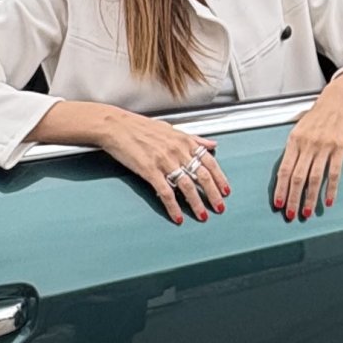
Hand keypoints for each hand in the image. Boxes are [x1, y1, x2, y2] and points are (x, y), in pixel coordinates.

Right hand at [98, 112, 229, 224]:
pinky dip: (173, 206)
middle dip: (213, 194)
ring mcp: (164, 161)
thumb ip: (194, 139)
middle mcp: (178, 150)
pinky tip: (177, 216)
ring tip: (202, 216)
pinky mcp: (149, 170)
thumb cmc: (141, 127)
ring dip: (196, 203)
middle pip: (202, 176)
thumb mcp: (172, 129)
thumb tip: (212, 145)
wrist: (116, 126)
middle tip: (219, 208)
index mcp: (184, 141)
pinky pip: (165, 192)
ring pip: (187, 186)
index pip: (209, 162)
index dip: (220, 178)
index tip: (225, 190)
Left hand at [273, 80, 342, 220]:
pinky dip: (331, 188)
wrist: (339, 99)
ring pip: (314, 178)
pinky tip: (328, 201)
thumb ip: (293, 148)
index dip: (280, 189)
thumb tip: (285, 171)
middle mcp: (307, 144)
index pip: (284, 170)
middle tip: (291, 215)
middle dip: (292, 199)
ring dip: (310, 198)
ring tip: (307, 212)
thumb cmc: (319, 115)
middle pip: (297, 177)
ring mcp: (324, 146)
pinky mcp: (340, 147)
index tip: (278, 204)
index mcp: (294, 140)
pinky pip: (334, 172)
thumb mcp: (299, 128)